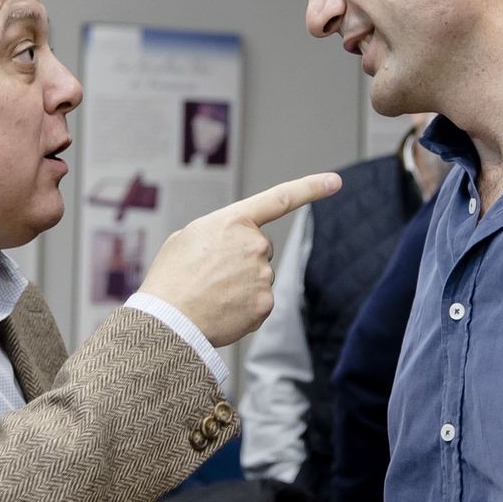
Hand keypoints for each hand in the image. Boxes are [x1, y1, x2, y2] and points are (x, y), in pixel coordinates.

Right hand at [139, 172, 340, 347]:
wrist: (167, 320)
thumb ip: (218, 234)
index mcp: (234, 221)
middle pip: (260, 250)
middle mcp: (255, 244)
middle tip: (211, 275)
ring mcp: (263, 275)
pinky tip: (221, 310)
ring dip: (241, 285)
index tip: (335, 181)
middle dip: (242, 260)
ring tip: (211, 294)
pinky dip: (244, 308)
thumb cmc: (171, 278)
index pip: (280, 199)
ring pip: (259, 278)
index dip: (311, 187)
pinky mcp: (266, 304)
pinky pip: (260, 303)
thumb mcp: (187, 238)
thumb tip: (230, 248)